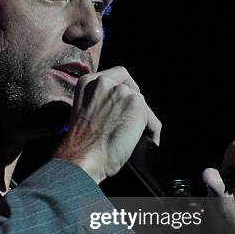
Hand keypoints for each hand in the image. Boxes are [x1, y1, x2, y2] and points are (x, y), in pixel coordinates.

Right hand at [53, 66, 161, 182]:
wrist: (83, 157)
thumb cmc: (81, 144)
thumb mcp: (83, 111)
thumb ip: (98, 100)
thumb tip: (118, 107)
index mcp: (87, 81)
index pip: (116, 76)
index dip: (124, 89)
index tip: (125, 102)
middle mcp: (104, 81)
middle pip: (131, 88)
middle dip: (134, 106)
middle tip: (131, 123)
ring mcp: (122, 91)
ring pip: (142, 105)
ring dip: (142, 121)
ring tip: (136, 137)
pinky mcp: (137, 104)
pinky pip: (153, 120)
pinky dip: (152, 133)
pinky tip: (147, 142)